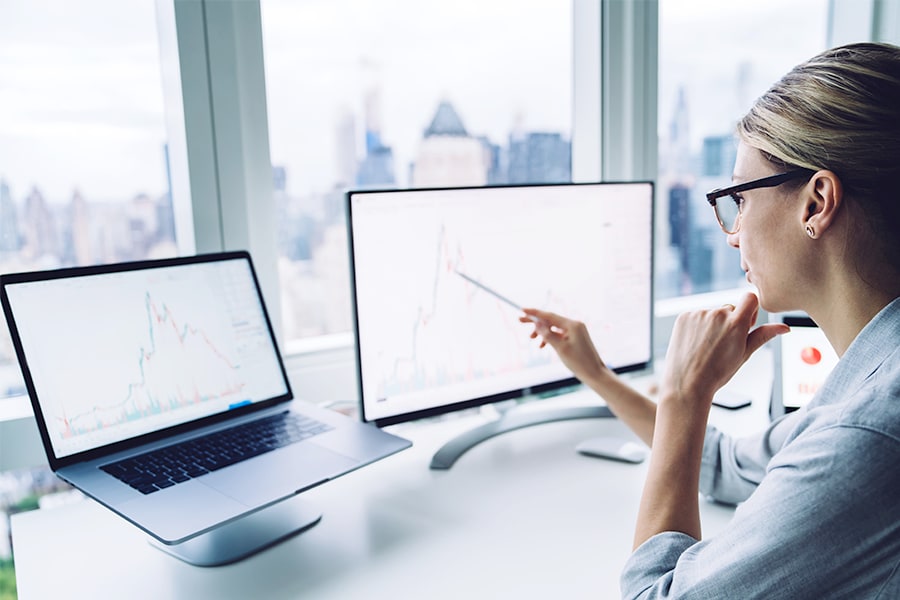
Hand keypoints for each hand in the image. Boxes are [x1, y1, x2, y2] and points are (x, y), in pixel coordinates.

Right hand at [519, 308, 609, 384]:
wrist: (595, 373)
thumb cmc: (579, 362)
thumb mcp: (560, 348)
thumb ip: (548, 335)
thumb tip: (537, 323)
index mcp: (572, 325)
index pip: (550, 316)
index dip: (535, 313)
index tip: (522, 310)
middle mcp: (575, 325)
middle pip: (551, 320)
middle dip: (536, 321)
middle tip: (520, 320)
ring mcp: (576, 331)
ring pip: (554, 327)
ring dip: (542, 332)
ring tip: (531, 338)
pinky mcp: (575, 338)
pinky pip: (559, 334)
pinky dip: (550, 338)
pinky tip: (542, 345)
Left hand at [660, 292, 788, 402]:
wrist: (687, 382)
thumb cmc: (717, 372)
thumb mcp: (744, 354)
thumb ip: (763, 336)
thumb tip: (784, 328)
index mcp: (736, 323)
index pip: (750, 298)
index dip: (750, 310)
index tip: (745, 323)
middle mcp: (717, 314)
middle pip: (730, 308)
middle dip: (730, 321)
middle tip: (723, 343)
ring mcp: (699, 314)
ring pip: (712, 313)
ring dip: (713, 324)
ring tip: (707, 346)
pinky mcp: (684, 316)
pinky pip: (696, 315)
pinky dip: (697, 325)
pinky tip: (696, 342)